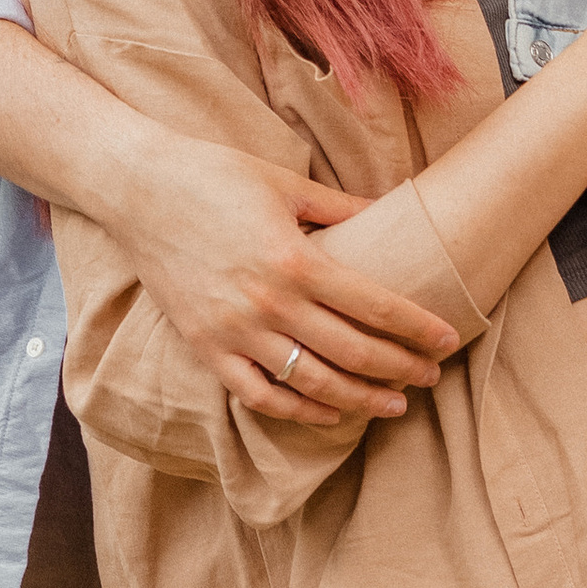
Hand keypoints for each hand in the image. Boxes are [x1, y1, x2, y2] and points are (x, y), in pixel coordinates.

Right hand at [122, 137, 459, 431]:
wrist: (137, 189)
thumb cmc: (214, 175)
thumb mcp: (286, 183)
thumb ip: (341, 207)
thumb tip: (391, 211)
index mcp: (295, 259)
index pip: (375, 305)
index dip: (417, 327)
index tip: (449, 340)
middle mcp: (268, 303)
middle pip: (353, 351)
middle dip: (401, 368)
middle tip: (432, 376)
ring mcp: (234, 331)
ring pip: (312, 383)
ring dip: (359, 399)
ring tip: (393, 405)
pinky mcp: (205, 347)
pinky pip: (260, 395)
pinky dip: (299, 410)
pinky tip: (329, 412)